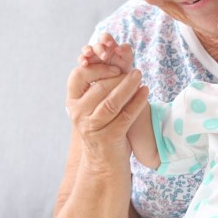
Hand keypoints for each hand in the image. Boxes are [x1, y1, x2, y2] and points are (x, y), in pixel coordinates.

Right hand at [66, 34, 148, 167]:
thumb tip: (115, 54)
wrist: (105, 163)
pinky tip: (145, 93)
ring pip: (112, 102)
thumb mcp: (95, 106)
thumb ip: (100, 85)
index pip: (78, 75)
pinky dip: (137, 102)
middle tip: (135, 69)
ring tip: (140, 76)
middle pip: (99, 88)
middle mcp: (77, 114)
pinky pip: (125, 116)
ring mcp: (91, 127)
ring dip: (129, 86)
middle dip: (118, 76)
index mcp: (72, 102)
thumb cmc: (103, 127)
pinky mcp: (108, 138)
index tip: (114, 66)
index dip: (97, 67)